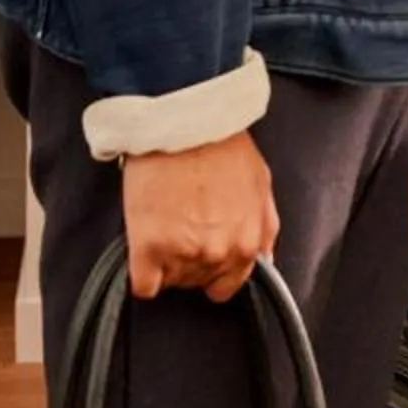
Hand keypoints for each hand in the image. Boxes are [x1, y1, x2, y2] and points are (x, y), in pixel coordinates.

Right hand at [119, 129, 277, 301]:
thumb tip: (263, 258)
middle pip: (197, 283)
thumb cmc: (223, 145)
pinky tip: (145, 246)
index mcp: (247, 245)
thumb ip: (265, 228)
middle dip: (190, 261)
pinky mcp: (148, 248)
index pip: (227, 286)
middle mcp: (217, 255)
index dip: (213, 271)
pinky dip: (142, 272)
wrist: (184, 120)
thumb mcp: (261, 184)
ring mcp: (182, 254)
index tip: (202, 251)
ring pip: (171, 282)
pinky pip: (144, 286)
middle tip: (181, 227)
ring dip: (165, 262)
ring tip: (165, 223)